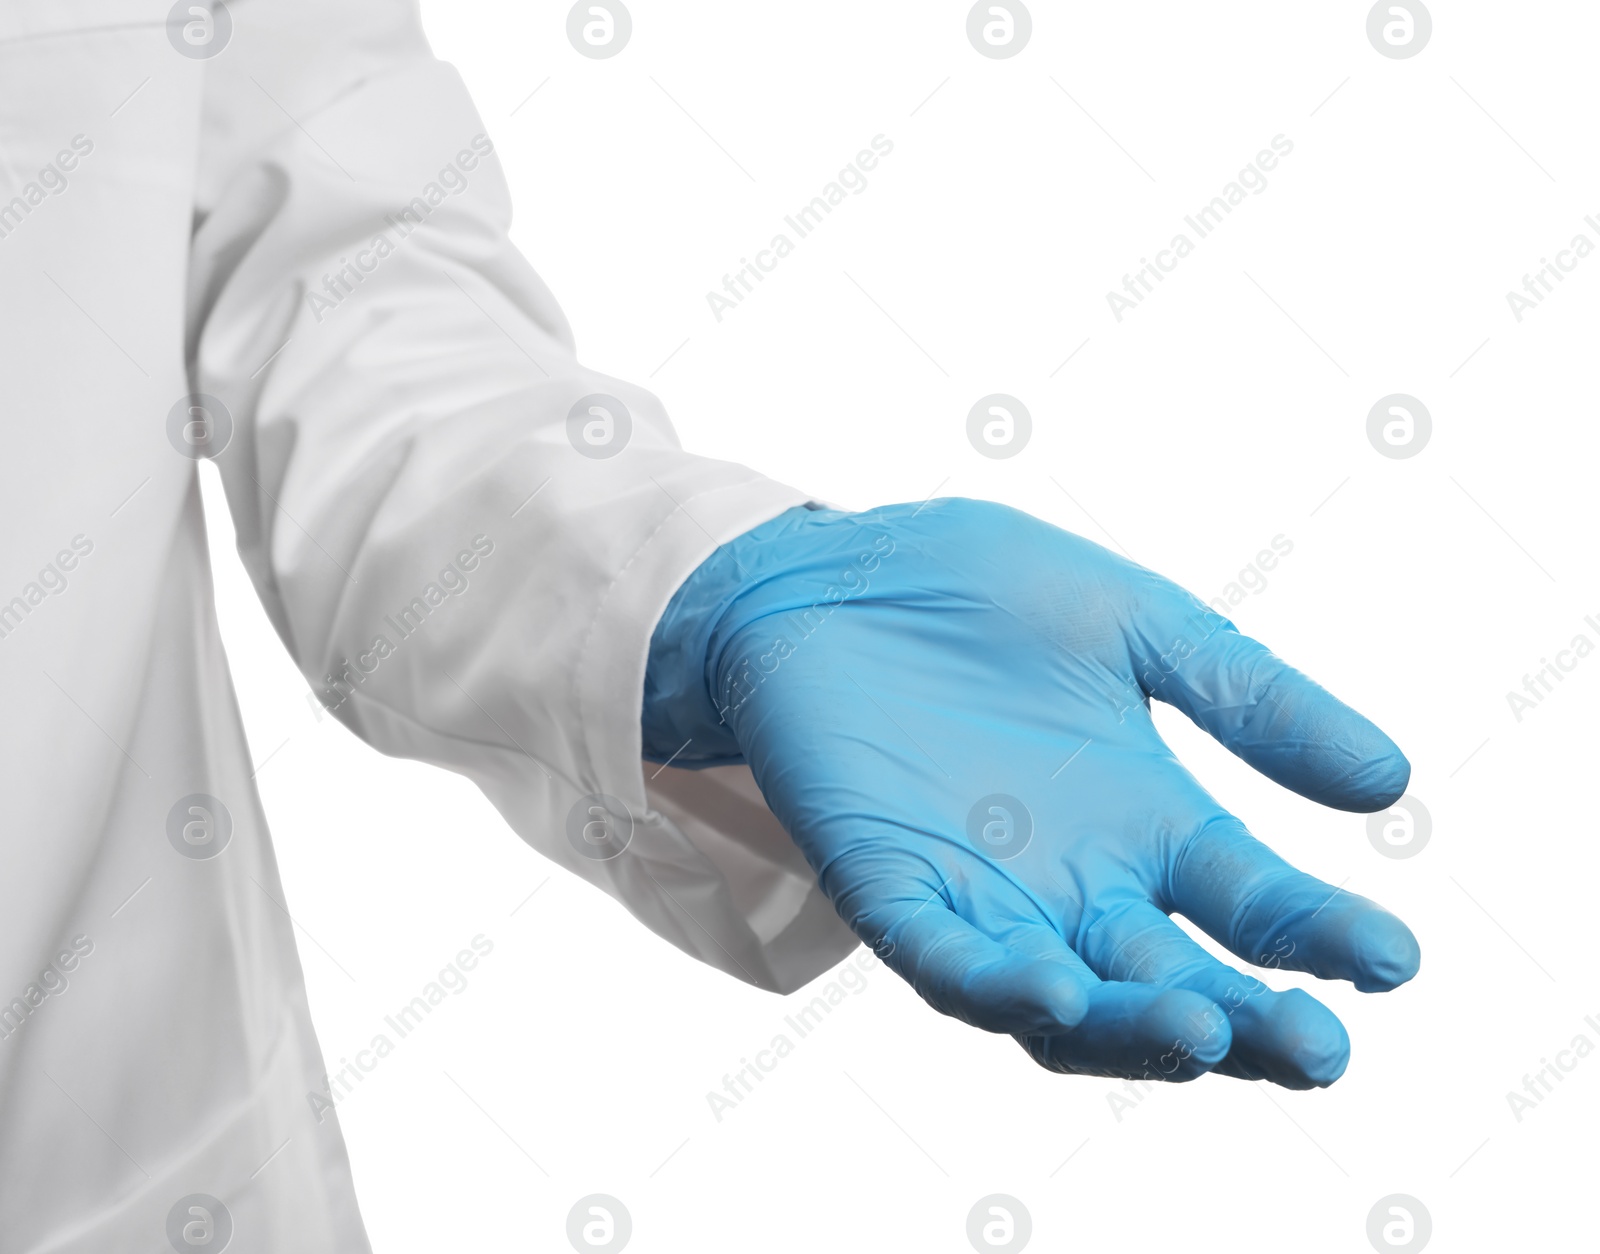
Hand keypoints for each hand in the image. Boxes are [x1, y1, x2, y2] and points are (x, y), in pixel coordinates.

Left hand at [643, 499, 1419, 1087]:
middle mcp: (1074, 881)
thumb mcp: (1136, 628)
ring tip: (1200, 1026)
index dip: (1322, 938)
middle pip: (1171, 983)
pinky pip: (943, 960)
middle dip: (1245, 1025)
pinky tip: (1051, 991)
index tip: (1393, 958)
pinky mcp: (891, 884)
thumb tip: (1391, 781)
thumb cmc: (980, 592)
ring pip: (1065, 1005)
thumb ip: (1248, 698)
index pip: (1251, 905)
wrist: (838, 567)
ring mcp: (982, 893)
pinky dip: (994, 985)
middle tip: (1315, 1045)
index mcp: (1146, 820)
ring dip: (1131, 1029)